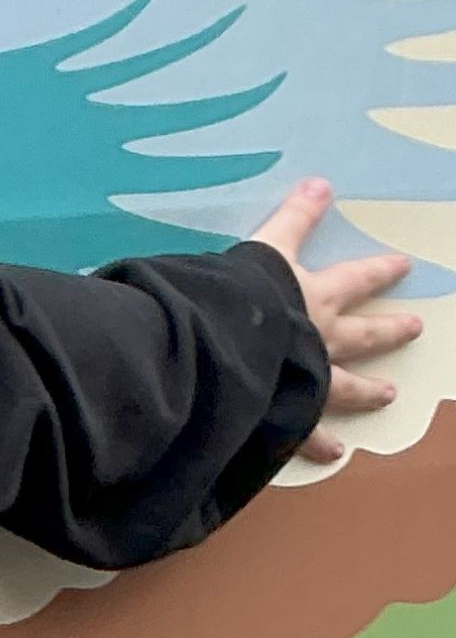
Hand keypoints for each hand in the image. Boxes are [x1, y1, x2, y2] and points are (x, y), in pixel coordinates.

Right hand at [249, 177, 420, 466]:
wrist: (225, 348)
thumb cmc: (240, 297)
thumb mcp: (265, 247)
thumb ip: (294, 218)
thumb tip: (321, 182)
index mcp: (314, 297)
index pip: (355, 279)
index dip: (378, 272)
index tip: (402, 267)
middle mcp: (321, 339)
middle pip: (364, 334)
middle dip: (389, 330)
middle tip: (413, 329)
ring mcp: (308, 378)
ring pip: (346, 386)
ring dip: (367, 391)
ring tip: (388, 396)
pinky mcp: (288, 412)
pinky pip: (307, 432)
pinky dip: (320, 444)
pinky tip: (333, 455)